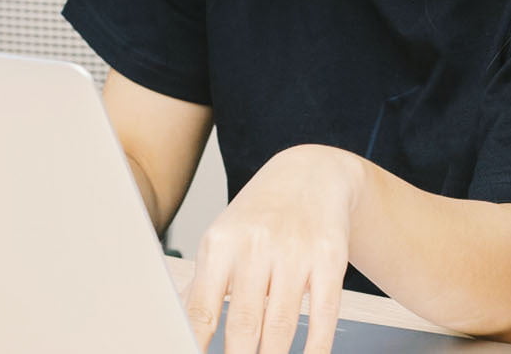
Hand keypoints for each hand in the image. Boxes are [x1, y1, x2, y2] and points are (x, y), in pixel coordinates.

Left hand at [184, 144, 367, 353]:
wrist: (311, 174)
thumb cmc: (260, 214)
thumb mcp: (223, 239)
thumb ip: (204, 285)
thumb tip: (180, 325)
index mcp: (221, 244)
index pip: (202, 311)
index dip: (196, 346)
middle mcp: (257, 245)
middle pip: (244, 323)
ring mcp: (296, 252)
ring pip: (282, 325)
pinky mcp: (330, 259)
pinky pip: (324, 314)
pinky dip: (316, 347)